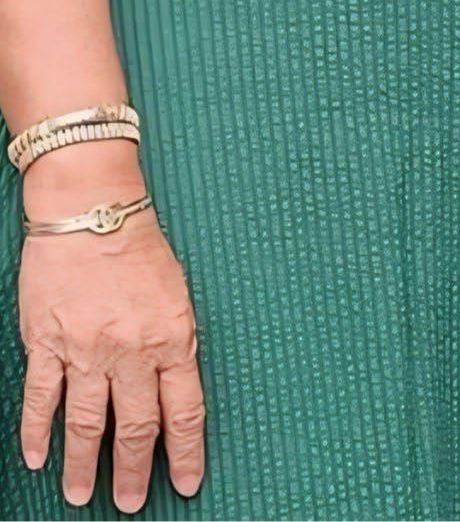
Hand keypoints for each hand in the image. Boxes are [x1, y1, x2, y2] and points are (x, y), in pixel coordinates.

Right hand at [18, 188, 205, 512]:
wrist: (90, 205)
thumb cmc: (137, 244)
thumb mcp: (176, 294)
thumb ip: (175, 343)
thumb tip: (172, 391)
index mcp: (171, 336)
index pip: (182, 411)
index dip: (184, 454)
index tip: (184, 484)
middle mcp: (131, 349)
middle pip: (134, 426)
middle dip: (132, 471)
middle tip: (128, 501)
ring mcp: (85, 347)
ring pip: (86, 422)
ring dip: (83, 464)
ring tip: (81, 494)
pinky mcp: (47, 340)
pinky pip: (42, 397)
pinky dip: (37, 432)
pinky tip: (37, 456)